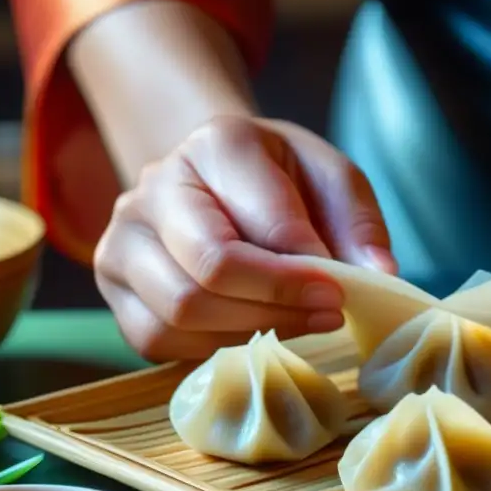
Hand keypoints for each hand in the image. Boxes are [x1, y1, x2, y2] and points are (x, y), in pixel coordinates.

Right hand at [94, 116, 395, 361]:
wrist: (215, 178)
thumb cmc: (281, 180)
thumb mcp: (332, 178)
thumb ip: (358, 223)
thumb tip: (378, 275)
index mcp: (217, 144)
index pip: (260, 224)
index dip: (303, 270)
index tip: (341, 291)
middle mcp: (155, 185)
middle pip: (210, 272)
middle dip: (278, 303)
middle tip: (329, 314)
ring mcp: (123, 236)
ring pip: (179, 311)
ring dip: (251, 330)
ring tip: (300, 324)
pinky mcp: (113, 283)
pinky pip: (155, 337)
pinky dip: (211, 346)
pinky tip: (253, 330)